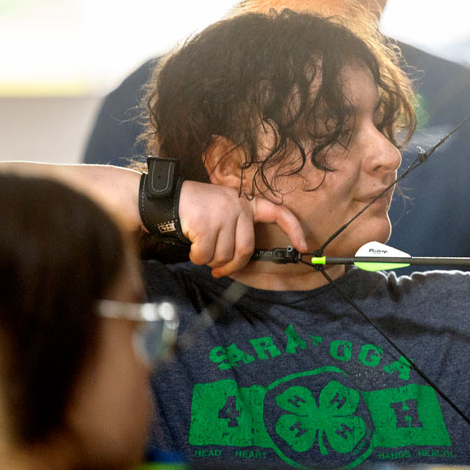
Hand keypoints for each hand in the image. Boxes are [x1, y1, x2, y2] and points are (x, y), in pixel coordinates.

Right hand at [177, 181, 307, 276]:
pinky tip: (192, 248)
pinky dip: (197, 258)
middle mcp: (238, 207)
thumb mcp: (222, 209)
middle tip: (220, 271)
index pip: (279, 213)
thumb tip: (239, 262)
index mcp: (246, 203)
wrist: (165, 198)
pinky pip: (206, 256)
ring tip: (201, 250)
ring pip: (223, 256)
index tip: (304, 246)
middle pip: (245, 250)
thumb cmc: (196, 209)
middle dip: (232, 266)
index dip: (294, 230)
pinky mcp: (206, 224)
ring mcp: (222, 215)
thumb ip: (236, 229)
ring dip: (210, 261)